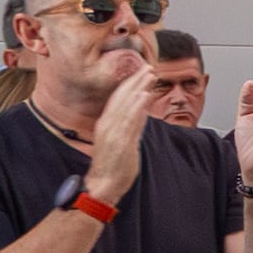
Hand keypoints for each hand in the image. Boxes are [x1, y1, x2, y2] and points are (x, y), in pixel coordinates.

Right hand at [81, 61, 155, 202]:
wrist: (102, 185)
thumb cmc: (112, 166)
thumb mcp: (121, 141)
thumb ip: (132, 126)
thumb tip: (143, 111)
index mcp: (105, 124)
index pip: (117, 99)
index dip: (129, 84)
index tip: (141, 73)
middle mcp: (107, 125)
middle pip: (122, 97)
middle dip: (135, 81)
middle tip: (148, 67)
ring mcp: (113, 133)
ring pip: (127, 104)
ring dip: (139, 88)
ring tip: (149, 75)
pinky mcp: (121, 141)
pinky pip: (130, 120)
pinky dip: (137, 106)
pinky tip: (145, 94)